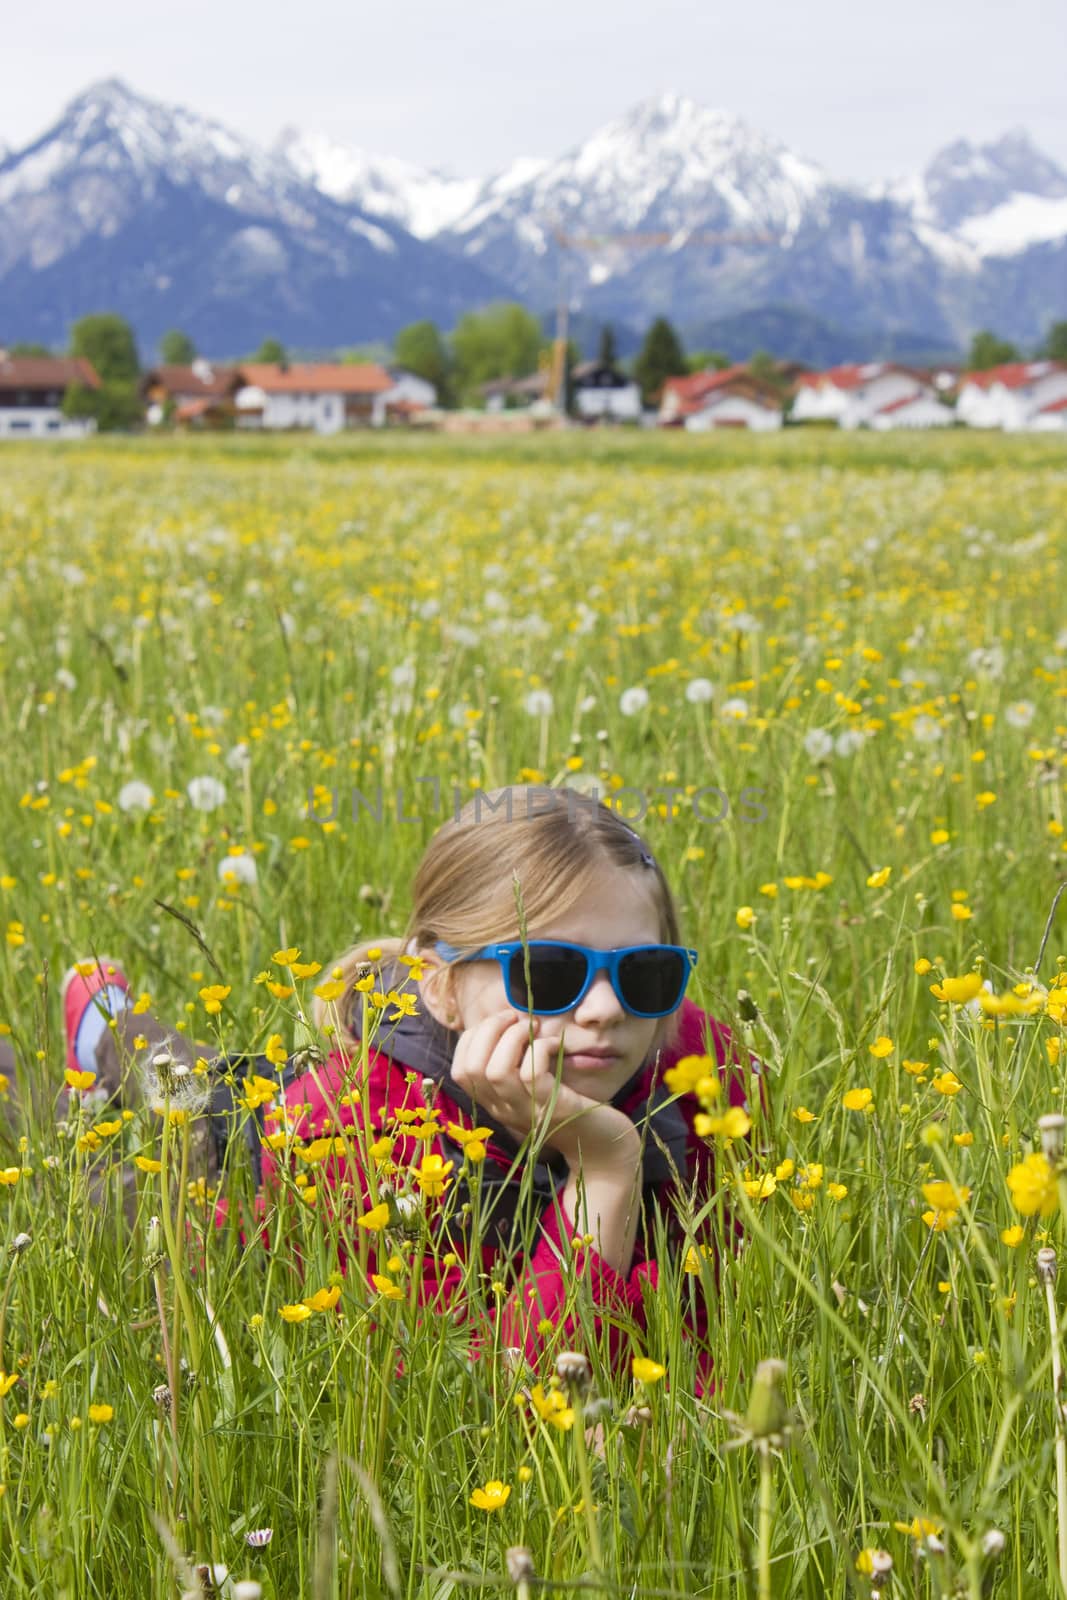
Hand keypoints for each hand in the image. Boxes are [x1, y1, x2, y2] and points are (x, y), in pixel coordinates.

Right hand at [449, 1008, 640, 1169]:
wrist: (602, 1145)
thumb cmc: (567, 1105)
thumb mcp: (532, 1085)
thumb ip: (513, 1063)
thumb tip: (503, 1023)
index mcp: (495, 1103)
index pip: (461, 1071)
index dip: (472, 1038)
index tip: (499, 1024)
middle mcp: (505, 1110)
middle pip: (473, 1068)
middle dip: (489, 1031)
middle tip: (515, 1018)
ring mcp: (528, 1111)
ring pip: (497, 1070)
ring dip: (513, 1037)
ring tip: (533, 1028)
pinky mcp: (554, 1107)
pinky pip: (532, 1073)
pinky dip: (540, 1048)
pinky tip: (554, 1044)